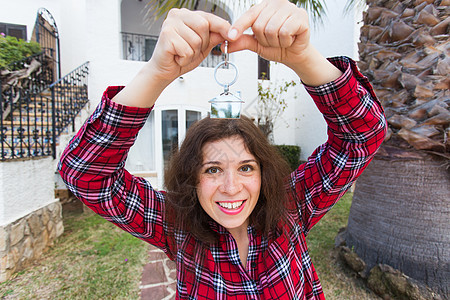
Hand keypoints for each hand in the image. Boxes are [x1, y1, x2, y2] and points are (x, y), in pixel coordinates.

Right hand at [113, 9, 230, 106]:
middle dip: (203, 44)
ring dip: (193, 53)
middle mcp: (177, 15)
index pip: (209, 17)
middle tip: (191, 50)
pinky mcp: (166, 35)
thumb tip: (229, 32)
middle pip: (204, 26)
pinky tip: (177, 57)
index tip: (232, 35)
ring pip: (196, 40)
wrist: (164, 70)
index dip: (222, 27)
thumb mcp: (202, 47)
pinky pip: (187, 50)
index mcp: (187, 15)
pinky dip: (185, 59)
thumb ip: (214, 38)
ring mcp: (170, 24)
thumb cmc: (180, 57)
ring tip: (182, 54)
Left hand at [227, 0, 341, 85]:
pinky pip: (284, 32)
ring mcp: (290, 8)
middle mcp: (277, 4)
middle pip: (259, 25)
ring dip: (275, 42)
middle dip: (265, 40)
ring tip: (282, 40)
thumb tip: (225, 45)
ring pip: (272, 30)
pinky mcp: (300, 16)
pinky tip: (291, 38)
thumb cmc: (277, 46)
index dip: (239, 26)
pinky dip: (286, 41)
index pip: (249, 15)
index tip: (231, 36)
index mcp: (264, 7)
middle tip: (273, 40)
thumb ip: (242, 42)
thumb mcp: (256, 44)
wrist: (294, 55)